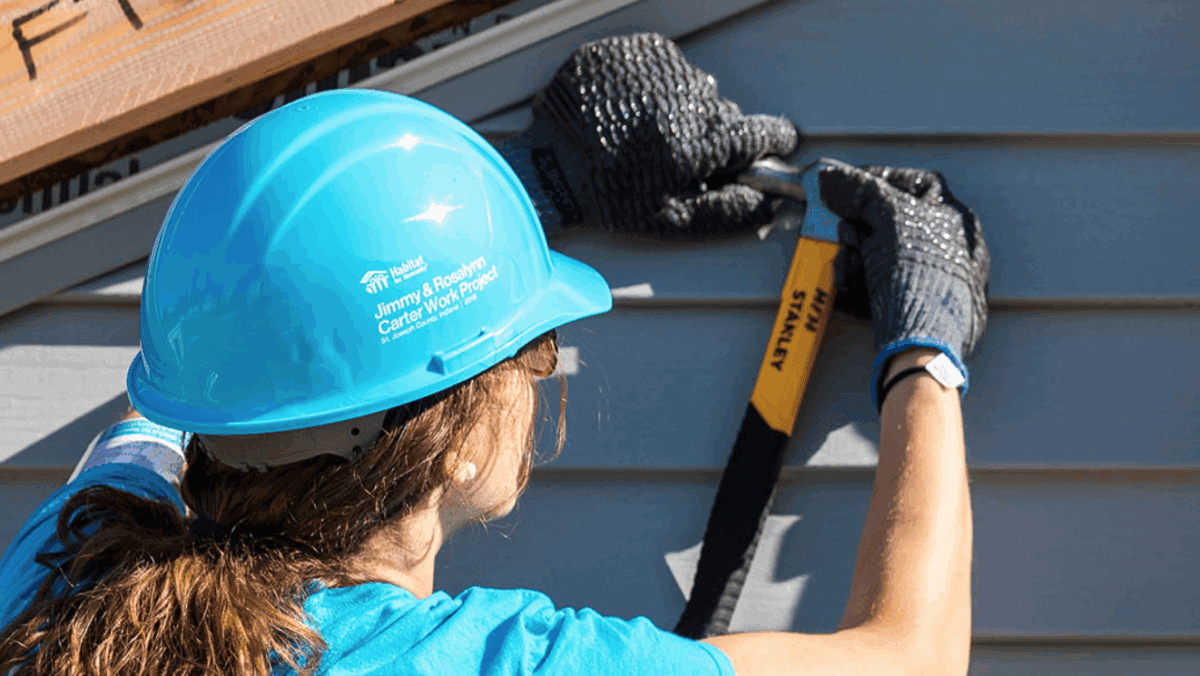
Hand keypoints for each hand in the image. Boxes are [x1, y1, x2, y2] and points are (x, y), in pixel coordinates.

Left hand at [498, 33, 798, 238]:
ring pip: (692, 88)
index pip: (764, 132)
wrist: (549, 164)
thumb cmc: (607, 195)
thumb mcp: (673, 219)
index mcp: (702, 140)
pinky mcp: (634, 50)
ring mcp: (660, 68)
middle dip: (708, 135)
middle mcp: (687, 96)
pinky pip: (662, 67)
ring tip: (642, 135)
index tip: (773, 144)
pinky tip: (628, 112)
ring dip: (677, 109)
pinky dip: (652, 87)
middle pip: (724, 113)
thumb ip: (730, 212)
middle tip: (674, 157)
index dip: (772, 142)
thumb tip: (770, 203)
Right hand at [815, 159, 989, 404]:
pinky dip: (857, 289)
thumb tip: (829, 175)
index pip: (913, 184)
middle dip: (857, 231)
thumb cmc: (920, 271)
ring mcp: (931, 280)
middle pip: (888, 224)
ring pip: (878, 258)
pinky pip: (878, 289)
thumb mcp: (889, 217)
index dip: (875, 181)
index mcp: (952, 217)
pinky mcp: (913, 309)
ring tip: (847, 271)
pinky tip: (850, 293)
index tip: (844, 188)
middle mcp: (946, 247)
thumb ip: (860, 191)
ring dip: (853, 262)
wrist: (924, 337)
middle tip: (844, 236)